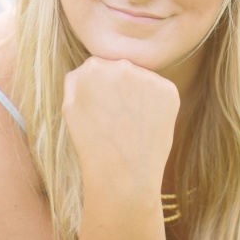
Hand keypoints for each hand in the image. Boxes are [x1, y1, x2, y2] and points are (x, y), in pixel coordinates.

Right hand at [63, 57, 179, 191]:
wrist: (123, 173)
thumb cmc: (93, 144)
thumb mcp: (69, 109)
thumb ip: (76, 80)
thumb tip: (88, 66)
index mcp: (93, 67)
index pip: (99, 66)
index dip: (101, 89)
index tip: (103, 109)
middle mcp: (122, 65)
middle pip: (122, 69)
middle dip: (120, 87)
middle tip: (118, 118)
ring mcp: (148, 76)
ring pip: (143, 80)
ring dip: (139, 94)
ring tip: (132, 124)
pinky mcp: (169, 91)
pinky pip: (162, 92)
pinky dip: (157, 105)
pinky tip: (147, 124)